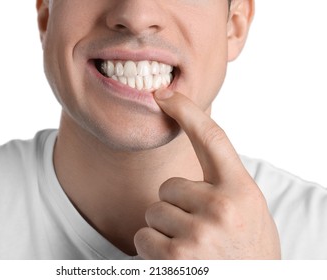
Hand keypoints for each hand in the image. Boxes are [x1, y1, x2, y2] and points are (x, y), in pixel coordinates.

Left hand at [134, 89, 280, 258]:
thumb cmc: (248, 250)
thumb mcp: (248, 210)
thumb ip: (223, 184)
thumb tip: (191, 154)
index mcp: (240, 190)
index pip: (211, 138)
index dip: (186, 111)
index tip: (164, 95)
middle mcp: (221, 207)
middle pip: (168, 186)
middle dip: (175, 206)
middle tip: (198, 229)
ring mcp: (198, 233)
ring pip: (153, 212)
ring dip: (164, 229)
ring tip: (192, 247)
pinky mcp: (175, 258)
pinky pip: (143, 236)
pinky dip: (153, 248)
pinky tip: (179, 261)